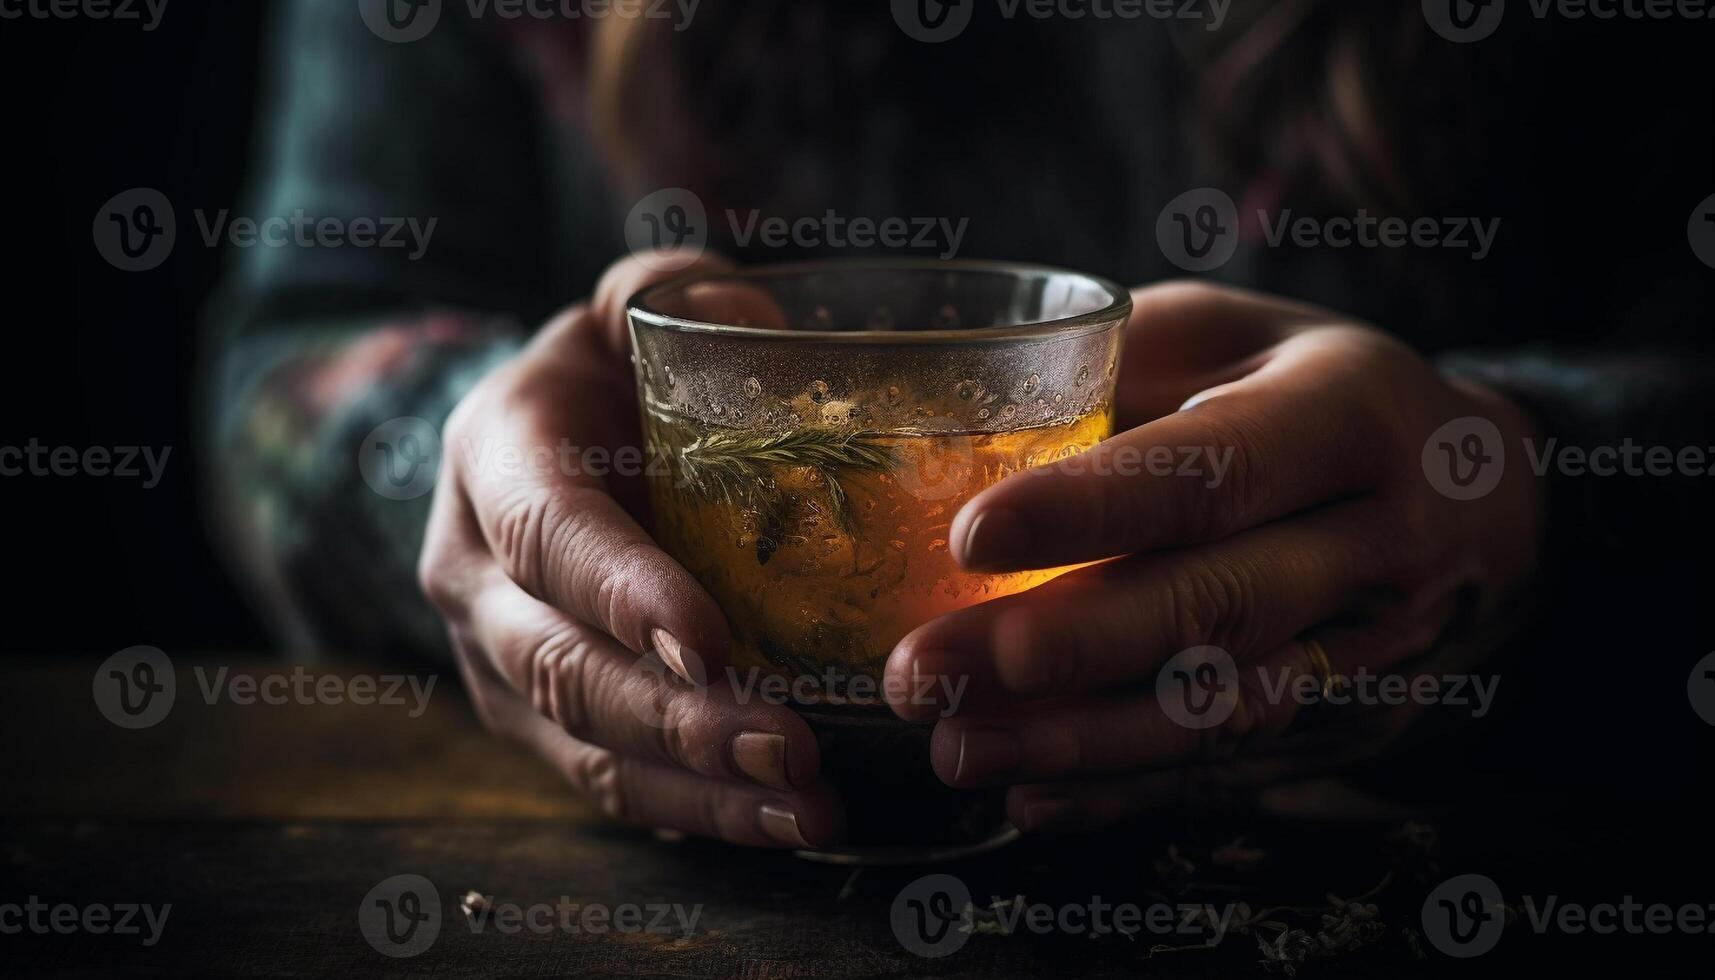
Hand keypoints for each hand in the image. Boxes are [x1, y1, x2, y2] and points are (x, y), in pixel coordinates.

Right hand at [418, 255, 840, 847]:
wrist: (539, 446)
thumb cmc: (605, 373)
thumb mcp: (628, 308)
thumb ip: (674, 294)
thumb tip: (747, 321)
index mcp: (495, 455)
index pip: (548, 532)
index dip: (622, 591)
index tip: (711, 644)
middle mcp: (473, 570)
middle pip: (563, 664)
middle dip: (677, 719)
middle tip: (792, 748)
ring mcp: (494, 657)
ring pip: (582, 743)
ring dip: (694, 787)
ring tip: (806, 810)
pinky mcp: (532, 718)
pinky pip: (603, 780)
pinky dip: (687, 810)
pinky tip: (773, 822)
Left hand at [883, 281, 1543, 830]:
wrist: (1486, 497)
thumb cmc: (1318, 389)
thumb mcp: (1241, 331)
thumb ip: (1123, 355)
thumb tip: (966, 401)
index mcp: (1348, 414)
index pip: (1214, 469)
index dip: (1092, 507)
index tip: (971, 536)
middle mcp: (1377, 539)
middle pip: (1214, 605)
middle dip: (1061, 648)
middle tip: (922, 670)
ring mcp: (1376, 648)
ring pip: (1221, 709)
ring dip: (1077, 742)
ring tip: (951, 747)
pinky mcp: (1354, 724)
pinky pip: (1234, 770)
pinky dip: (1126, 791)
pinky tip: (1028, 797)